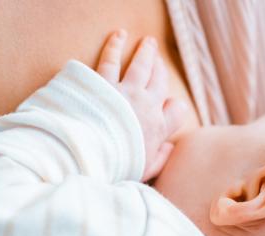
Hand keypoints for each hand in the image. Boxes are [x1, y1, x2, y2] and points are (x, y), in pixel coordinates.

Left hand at [97, 30, 185, 181]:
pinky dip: (115, 46)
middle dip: (161, 69)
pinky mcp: (101, 84)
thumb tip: (169, 148)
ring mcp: (124, 92)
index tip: (172, 106)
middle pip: (159, 81)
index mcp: (157, 128)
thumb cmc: (114, 166)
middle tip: (159, 59)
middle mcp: (145, 106)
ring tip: (148, 42)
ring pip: (141, 66)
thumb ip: (159, 159)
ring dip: (146, 52)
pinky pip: (111, 60)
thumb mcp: (142, 170)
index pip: (177, 112)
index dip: (175, 108)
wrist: (87, 155)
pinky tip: (119, 36)